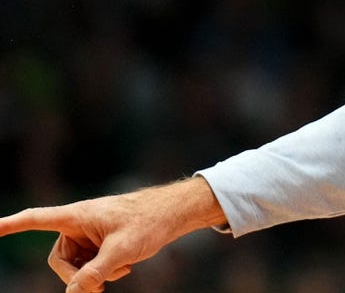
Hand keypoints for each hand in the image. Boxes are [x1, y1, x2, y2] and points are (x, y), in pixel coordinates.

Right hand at [0, 177, 226, 291]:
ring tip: (120, 272)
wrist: (174, 214)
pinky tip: (122, 270)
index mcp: (77, 215)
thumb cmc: (149, 221)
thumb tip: (74, 292)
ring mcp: (89, 233)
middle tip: (98, 287)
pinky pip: (88, 264)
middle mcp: (78, 222)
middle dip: (75, 276)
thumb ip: (95, 273)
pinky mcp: (99, 241)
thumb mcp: (122, 251)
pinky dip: (101, 271)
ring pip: (74, 264)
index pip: (36, 220)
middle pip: (57, 258)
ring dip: (92, 274)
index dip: (11, 226)